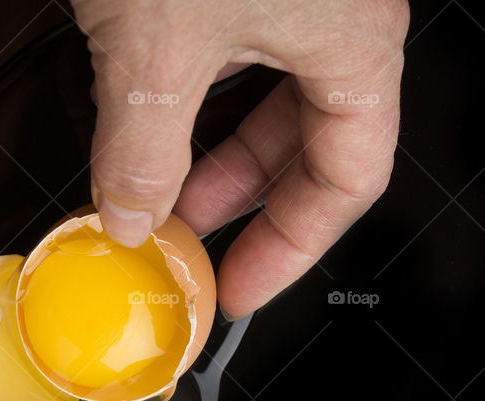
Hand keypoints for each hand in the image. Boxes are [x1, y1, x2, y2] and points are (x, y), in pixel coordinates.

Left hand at [72, 0, 408, 316]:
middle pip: (307, 146)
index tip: (241, 289)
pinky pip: (232, 57)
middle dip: (241, 205)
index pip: (346, 182)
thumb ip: (143, 149)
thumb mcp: (156, 50)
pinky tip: (146, 121)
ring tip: (159, 194)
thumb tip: (130, 214)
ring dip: (210, 154)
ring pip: (265, 99)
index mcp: (354, 46)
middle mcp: (337, 20)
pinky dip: (190, 101)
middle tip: (192, 250)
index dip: (291, 249)